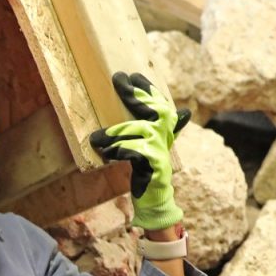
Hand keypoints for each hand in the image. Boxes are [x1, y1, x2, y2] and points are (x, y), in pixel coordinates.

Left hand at [89, 72, 189, 229]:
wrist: (153, 200)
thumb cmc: (145, 171)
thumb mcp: (145, 147)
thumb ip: (150, 129)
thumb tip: (179, 111)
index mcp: (163, 132)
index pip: (159, 104)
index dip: (148, 89)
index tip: (133, 75)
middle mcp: (165, 138)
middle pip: (156, 110)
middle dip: (135, 95)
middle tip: (119, 79)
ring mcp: (161, 152)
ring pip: (140, 130)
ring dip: (116, 132)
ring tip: (96, 138)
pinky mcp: (155, 167)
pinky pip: (135, 152)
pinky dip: (119, 150)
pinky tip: (106, 153)